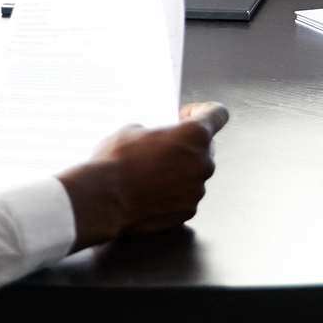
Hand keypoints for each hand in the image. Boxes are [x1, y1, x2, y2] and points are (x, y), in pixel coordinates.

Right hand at [58, 101, 228, 249]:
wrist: (103, 200)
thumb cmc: (116, 161)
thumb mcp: (133, 130)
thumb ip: (157, 132)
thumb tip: (156, 140)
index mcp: (195, 134)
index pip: (218, 114)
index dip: (203, 111)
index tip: (186, 116)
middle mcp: (203, 162)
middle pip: (206, 146)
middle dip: (188, 144)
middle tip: (163, 147)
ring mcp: (197, 189)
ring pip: (195, 173)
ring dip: (180, 170)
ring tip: (152, 173)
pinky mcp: (188, 210)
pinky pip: (186, 195)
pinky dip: (175, 192)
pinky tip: (152, 191)